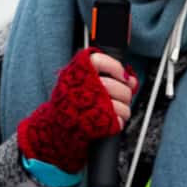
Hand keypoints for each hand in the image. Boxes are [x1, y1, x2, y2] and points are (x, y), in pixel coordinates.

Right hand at [18, 47, 138, 172]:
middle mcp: (82, 87)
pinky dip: (118, 122)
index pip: (99, 60)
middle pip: (115, 86)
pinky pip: (118, 121)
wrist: (55, 126)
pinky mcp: (94, 123)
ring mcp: (88, 106)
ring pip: (121, 105)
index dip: (115, 67)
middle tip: (121, 96)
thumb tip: (131, 80)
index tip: (121, 75)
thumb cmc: (71, 100)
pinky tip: (110, 120)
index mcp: (77, 73)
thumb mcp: (83, 80)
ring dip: (124, 109)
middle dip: (124, 93)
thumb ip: (109, 75)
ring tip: (117, 110)